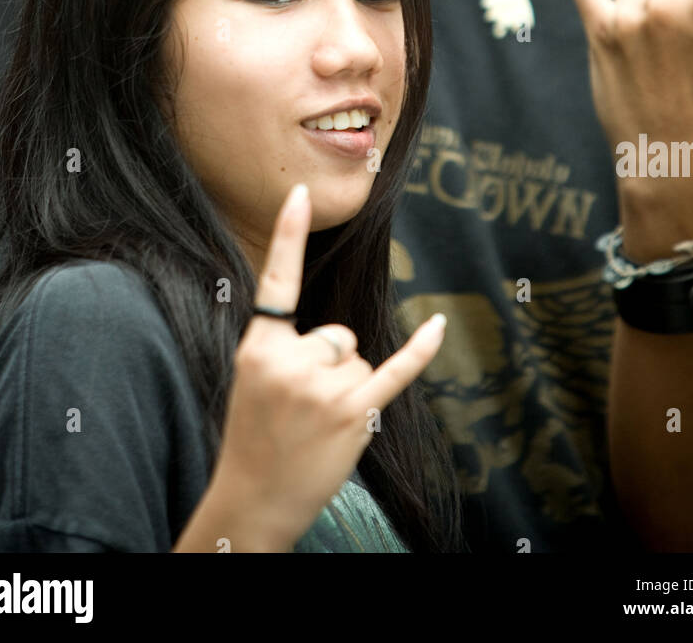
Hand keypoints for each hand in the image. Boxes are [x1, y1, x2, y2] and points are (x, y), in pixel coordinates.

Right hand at [212, 183, 445, 550]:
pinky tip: (439, 324)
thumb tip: (339, 338)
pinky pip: (394, 371)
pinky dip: (421, 350)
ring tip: (315, 422)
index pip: (277, 281)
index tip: (302, 192)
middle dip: (328, 364)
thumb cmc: (255, 433)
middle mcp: (291, 362)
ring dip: (346, 387)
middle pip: (337, 333)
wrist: (254, 499)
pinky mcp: (354, 413)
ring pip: (358, 357)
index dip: (288, 233)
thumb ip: (285, 346)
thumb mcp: (253, 379)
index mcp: (258, 346)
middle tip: (300, 407)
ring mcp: (323, 390)